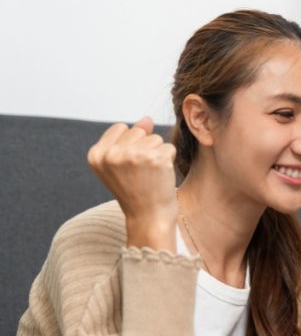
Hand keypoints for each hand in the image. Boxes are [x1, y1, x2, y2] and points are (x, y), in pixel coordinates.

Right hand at [87, 117, 177, 250]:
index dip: (130, 145)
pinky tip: (160, 176)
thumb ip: (130, 137)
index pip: (121, 128)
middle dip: (145, 148)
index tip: (128, 167)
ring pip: (156, 138)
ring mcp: (133, 156)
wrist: (149, 216)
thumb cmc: (136, 190)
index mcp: (96, 155)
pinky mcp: (154, 159)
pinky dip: (169, 160)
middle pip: (139, 131)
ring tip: (150, 175)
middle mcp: (111, 154)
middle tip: (141, 173)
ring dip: (158, 155)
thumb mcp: (122, 163)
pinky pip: (169, 147)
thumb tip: (146, 118)